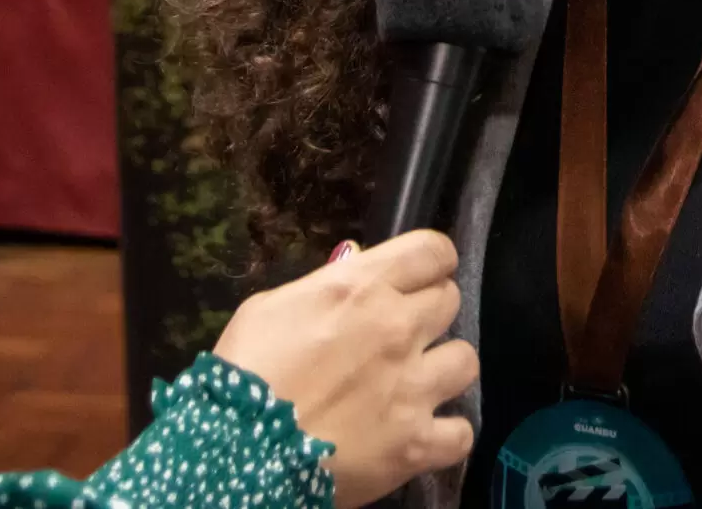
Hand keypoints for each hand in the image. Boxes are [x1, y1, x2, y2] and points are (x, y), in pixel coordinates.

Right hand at [213, 230, 478, 506]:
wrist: (235, 451)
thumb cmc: (243, 371)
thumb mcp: (270, 307)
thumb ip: (323, 286)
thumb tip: (354, 268)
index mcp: (362, 287)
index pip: (432, 250)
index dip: (431, 263)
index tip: (421, 277)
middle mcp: (398, 328)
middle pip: (450, 300)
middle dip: (429, 312)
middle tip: (403, 334)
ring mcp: (413, 387)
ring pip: (466, 360)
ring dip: (444, 369)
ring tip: (418, 384)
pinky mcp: (416, 443)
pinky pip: (461, 432)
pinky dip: (447, 434)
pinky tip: (425, 434)